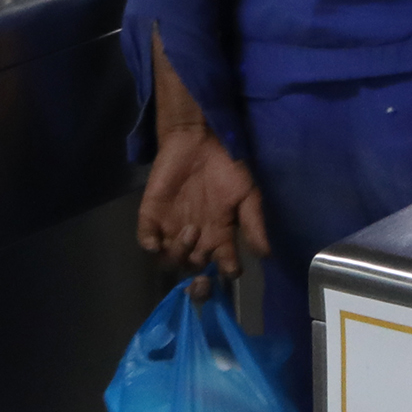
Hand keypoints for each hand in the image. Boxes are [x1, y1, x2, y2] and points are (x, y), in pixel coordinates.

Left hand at [138, 123, 267, 294]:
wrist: (198, 139)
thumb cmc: (226, 167)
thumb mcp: (247, 194)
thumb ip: (253, 223)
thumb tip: (265, 255)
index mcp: (219, 236)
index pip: (222, 266)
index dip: (225, 273)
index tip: (229, 267)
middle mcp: (195, 238)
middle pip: (193, 267)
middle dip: (199, 266)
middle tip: (205, 245)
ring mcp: (171, 228)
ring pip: (170, 258)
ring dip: (179, 253)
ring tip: (191, 230)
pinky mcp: (152, 215)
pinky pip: (146, 239)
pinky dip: (150, 245)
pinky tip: (156, 242)